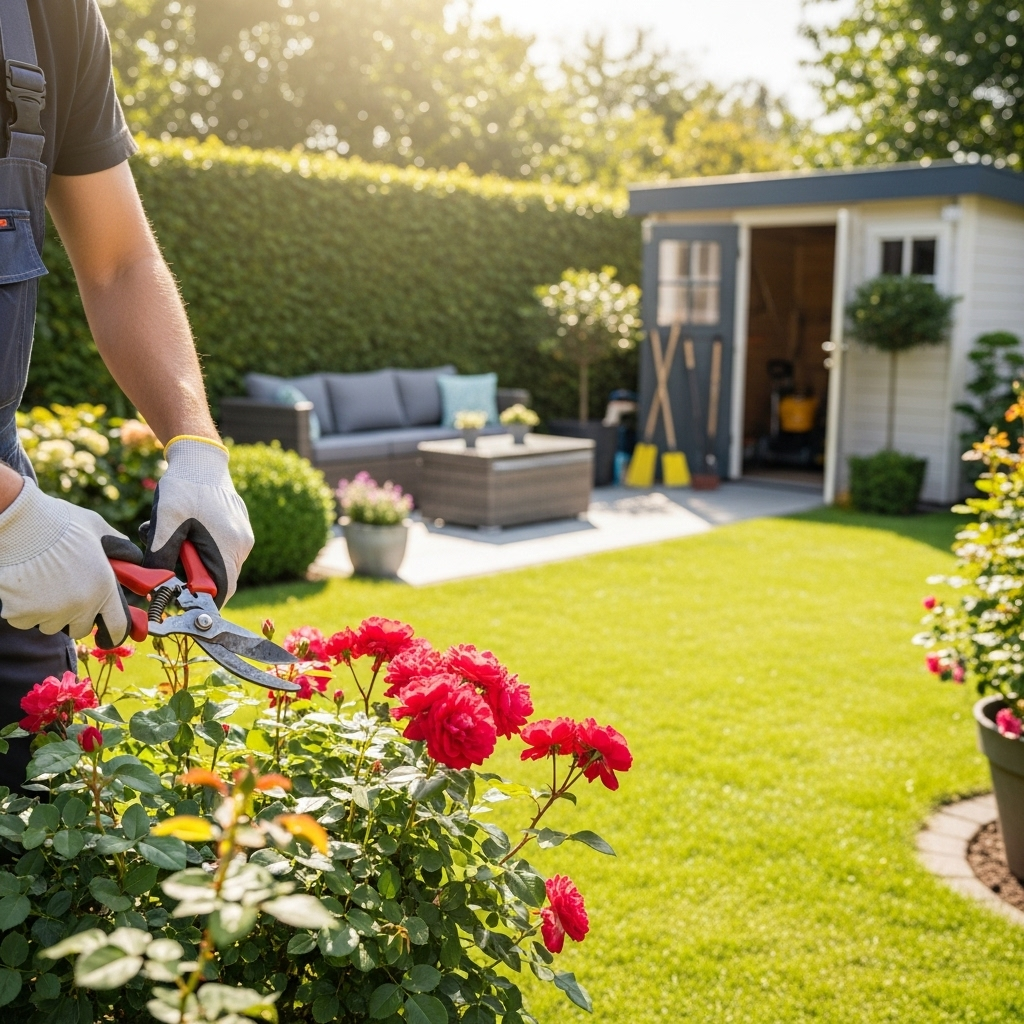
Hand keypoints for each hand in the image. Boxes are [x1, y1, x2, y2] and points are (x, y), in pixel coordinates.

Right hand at [0, 480, 142, 644]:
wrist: (19, 521)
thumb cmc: (61, 522)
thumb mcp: (100, 530)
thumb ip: (120, 549)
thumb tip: (132, 560)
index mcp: (103, 588)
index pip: (118, 627)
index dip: (115, 631)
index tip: (110, 632)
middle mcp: (79, 605)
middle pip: (81, 628)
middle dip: (77, 616)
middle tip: (68, 592)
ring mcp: (49, 612)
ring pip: (51, 625)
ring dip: (49, 612)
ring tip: (44, 582)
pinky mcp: (20, 614)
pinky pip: (25, 620)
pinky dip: (24, 609)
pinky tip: (25, 585)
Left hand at [141, 437, 252, 605]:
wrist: (201, 458)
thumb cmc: (184, 487)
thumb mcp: (165, 523)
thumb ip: (160, 558)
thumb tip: (153, 588)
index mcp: (229, 547)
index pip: (221, 592)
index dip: (200, 603)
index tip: (176, 600)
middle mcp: (242, 545)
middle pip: (218, 579)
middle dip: (191, 578)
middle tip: (164, 564)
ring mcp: (242, 536)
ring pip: (218, 564)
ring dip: (193, 562)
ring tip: (171, 540)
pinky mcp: (238, 528)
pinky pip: (221, 550)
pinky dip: (200, 550)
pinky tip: (183, 532)